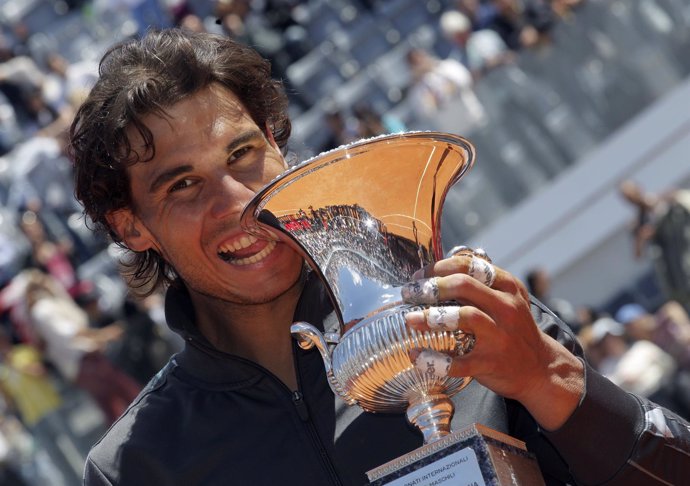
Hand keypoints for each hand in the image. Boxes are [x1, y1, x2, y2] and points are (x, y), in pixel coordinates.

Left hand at [402, 251, 583, 429]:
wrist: (540, 369)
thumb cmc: (513, 329)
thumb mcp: (506, 298)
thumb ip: (479, 284)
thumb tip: (436, 271)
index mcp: (507, 286)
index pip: (469, 266)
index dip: (439, 267)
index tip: (419, 275)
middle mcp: (505, 307)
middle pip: (464, 286)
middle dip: (431, 286)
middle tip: (409, 293)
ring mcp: (499, 336)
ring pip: (464, 317)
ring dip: (432, 316)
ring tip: (410, 319)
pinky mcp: (490, 363)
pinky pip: (458, 362)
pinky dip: (434, 359)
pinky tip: (415, 354)